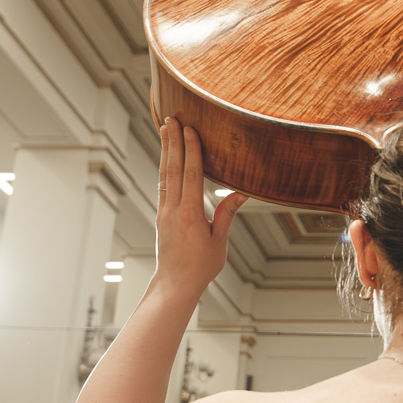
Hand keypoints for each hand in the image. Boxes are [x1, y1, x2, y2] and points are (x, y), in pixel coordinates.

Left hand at [151, 118, 246, 297]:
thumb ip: (227, 213)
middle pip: (173, 169)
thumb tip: (241, 191)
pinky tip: (166, 156)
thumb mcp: (219, 241)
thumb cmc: (200, 267)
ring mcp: (164, 212)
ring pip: (165, 174)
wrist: (175, 284)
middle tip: (171, 119)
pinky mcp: (161, 216)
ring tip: (164, 129)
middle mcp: (174, 210)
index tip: (190, 130)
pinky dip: (165, 167)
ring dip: (165, 150)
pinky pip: (163, 185)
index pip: (191, 175)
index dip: (191, 151)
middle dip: (173, 142)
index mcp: (191, 215)